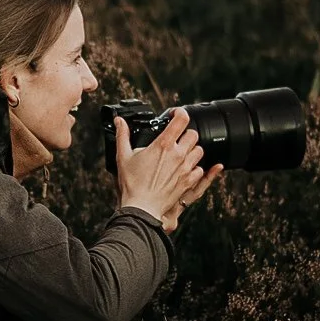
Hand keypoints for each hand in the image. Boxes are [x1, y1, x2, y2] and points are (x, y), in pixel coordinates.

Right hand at [115, 109, 224, 233]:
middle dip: (185, 134)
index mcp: (163, 144)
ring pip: (199, 151)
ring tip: (180, 155)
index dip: (179, 113)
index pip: (182, 119)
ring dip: (191, 150)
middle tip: (176, 139)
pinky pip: (199, 169)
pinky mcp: (189, 181)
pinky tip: (183, 170)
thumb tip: (120, 121)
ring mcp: (185, 168)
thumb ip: (122, 135)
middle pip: (193, 134)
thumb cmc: (132, 184)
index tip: (175, 115)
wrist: (142, 207)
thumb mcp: (123, 156)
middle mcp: (178, 154)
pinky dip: (194, 168)